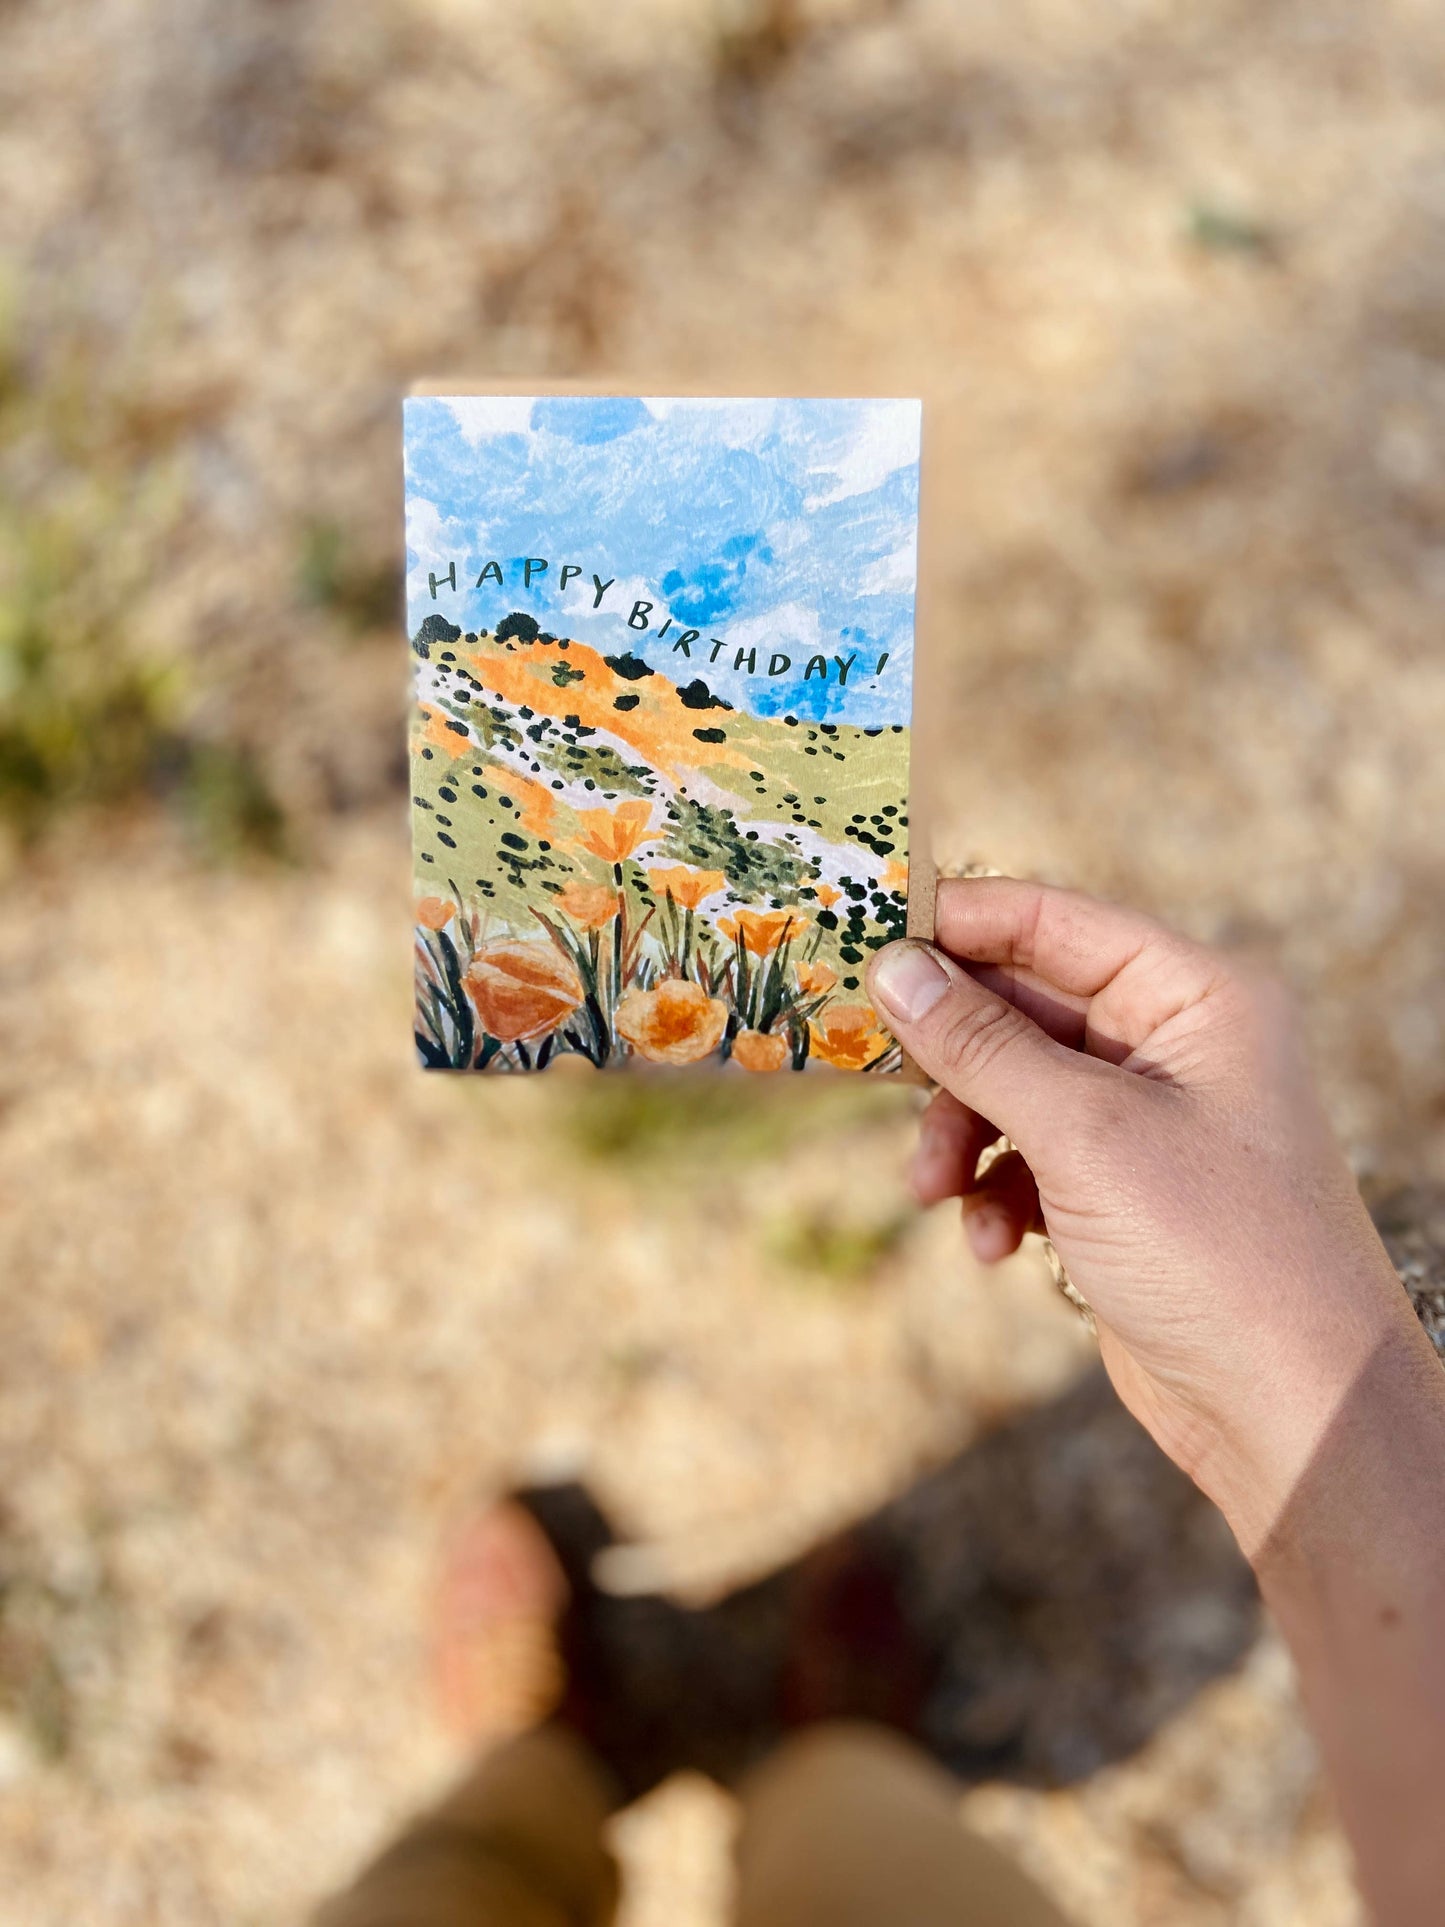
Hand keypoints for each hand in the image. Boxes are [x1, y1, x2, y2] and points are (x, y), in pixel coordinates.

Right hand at [866, 878, 1431, 1548]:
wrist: (1289, 1410)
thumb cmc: (1214, 1249)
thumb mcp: (1085, 1133)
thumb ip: (981, 1045)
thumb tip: (894, 968)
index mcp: (1197, 994)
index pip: (1054, 923)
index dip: (959, 926)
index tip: (865, 939)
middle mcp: (1175, 1043)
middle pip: (1021, 1007)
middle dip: (948, 1056)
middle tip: (870, 1076)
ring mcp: (1148, 1119)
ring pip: (1011, 1087)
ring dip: (960, 1134)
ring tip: (932, 1191)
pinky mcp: (1122, 1190)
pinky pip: (1027, 1156)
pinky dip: (994, 1190)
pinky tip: (991, 1243)